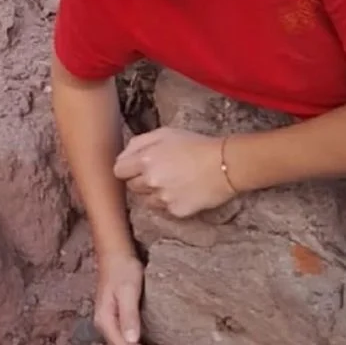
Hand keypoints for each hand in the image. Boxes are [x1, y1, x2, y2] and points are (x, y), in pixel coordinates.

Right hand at [94, 254, 172, 344]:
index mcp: (105, 321)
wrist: (115, 254)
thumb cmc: (123, 270)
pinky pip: (126, 338)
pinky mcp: (115, 318)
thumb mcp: (128, 291)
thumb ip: (129, 315)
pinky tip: (153, 342)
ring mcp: (109, 322)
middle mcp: (104, 325)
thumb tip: (132, 341)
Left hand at [112, 127, 237, 217]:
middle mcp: (150, 180)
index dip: (127, 168)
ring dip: (153, 192)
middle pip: (131, 186)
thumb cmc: (197, 145)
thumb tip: (124, 155)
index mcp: (145, 159)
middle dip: (141, 180)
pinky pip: (163, 209)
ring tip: (173, 181)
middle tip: (160, 172)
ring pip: (145, 200)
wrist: (227, 164)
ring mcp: (162, 198)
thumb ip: (139, 143)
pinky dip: (169, 202)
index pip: (118, 170)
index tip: (137, 167)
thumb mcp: (165, 133)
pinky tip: (182, 191)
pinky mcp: (175, 211)